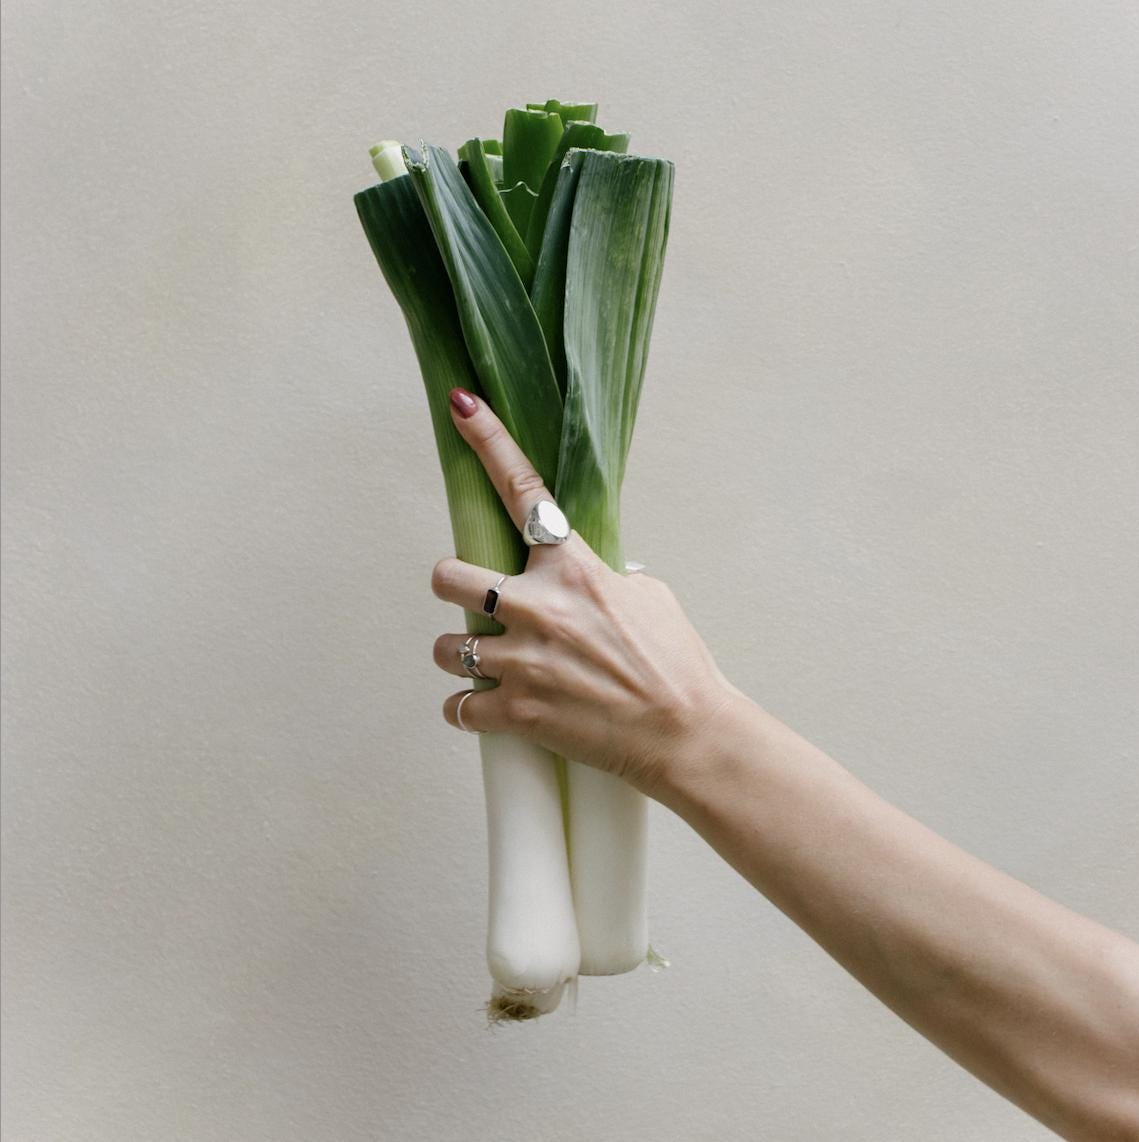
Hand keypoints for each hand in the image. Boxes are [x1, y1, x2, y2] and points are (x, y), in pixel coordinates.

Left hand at [431, 388, 739, 798]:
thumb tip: (579, 575)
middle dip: (453, 586)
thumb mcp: (649, 595)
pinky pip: (458, 705)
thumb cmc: (677, 663)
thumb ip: (599, 575)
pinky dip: (468, 709)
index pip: (522, 490)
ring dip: (460, 654)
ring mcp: (523, 661)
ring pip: (445, 646)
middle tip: (472, 603)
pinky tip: (487, 710)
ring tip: (489, 667)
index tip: (461, 405)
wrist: (687, 734)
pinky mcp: (516, 711)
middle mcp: (539, 607)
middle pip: (447, 576)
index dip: (488, 441)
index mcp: (574, 568)